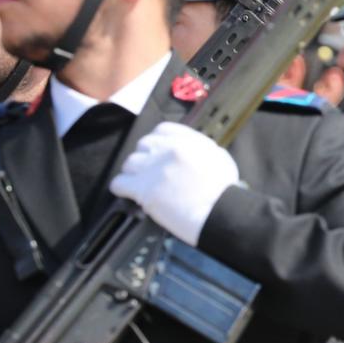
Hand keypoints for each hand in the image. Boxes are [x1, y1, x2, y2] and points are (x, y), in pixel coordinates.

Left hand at [110, 121, 238, 245]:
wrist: (219, 212)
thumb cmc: (224, 190)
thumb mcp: (218, 157)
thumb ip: (199, 150)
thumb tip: (189, 152)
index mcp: (186, 140)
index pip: (161, 130)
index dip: (158, 142)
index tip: (159, 152)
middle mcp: (166, 149)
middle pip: (143, 145)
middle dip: (146, 158)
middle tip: (151, 172)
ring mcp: (152, 168)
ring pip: (129, 163)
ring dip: (134, 173)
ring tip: (142, 184)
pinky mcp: (142, 188)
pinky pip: (118, 183)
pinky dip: (122, 188)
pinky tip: (130, 194)